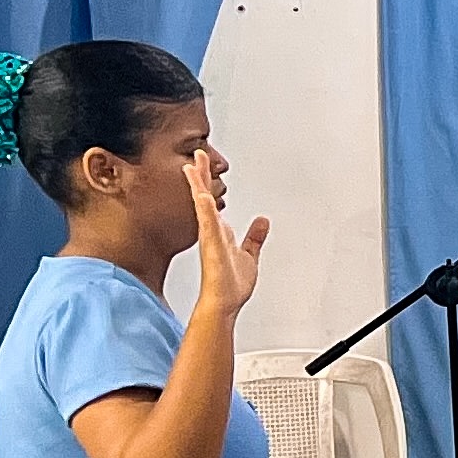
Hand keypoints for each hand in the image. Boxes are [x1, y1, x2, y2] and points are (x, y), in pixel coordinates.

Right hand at [184, 153, 267, 314]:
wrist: (225, 303)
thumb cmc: (232, 285)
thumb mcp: (249, 254)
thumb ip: (255, 237)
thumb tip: (263, 221)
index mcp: (218, 231)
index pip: (210, 200)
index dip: (207, 181)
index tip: (204, 163)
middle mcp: (212, 231)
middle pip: (203, 196)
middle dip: (201, 175)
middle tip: (197, 153)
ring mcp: (211, 238)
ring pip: (202, 206)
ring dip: (199, 186)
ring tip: (194, 167)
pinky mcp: (212, 248)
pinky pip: (208, 225)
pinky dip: (206, 210)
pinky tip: (203, 196)